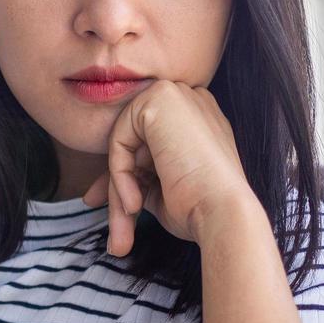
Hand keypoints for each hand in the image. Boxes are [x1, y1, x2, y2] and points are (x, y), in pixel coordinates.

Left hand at [81, 80, 254, 255]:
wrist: (223, 213)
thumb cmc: (200, 208)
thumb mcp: (162, 188)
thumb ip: (138, 174)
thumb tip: (100, 188)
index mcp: (197, 119)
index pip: (148, 144)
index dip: (129, 175)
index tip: (120, 207)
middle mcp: (189, 100)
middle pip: (134, 143)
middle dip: (117, 184)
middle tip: (116, 228)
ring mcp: (177, 94)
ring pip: (124, 143)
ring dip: (118, 188)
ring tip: (124, 227)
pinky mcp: (160, 97)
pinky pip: (119, 139)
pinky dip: (119, 175)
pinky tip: (135, 202)